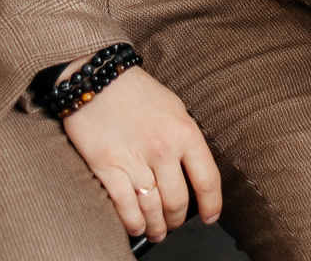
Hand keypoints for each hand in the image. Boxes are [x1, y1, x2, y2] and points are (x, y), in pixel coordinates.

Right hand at [61, 65, 222, 240]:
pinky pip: (125, 206)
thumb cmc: (137, 92)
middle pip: (178, 201)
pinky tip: (136, 227)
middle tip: (174, 224)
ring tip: (156, 232)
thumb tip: (192, 171)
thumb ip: (185, 139)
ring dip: (156, 227)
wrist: (98, 79)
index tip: (210, 217)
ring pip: (152, 208)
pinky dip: (133, 223)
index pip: (207, 179)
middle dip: (177, 219)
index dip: (212, 204)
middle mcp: (164, 149)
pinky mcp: (108, 167)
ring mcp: (135, 160)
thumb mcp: (175, 108)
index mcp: (186, 132)